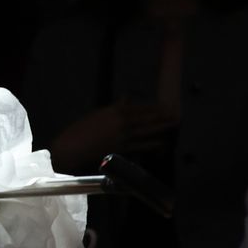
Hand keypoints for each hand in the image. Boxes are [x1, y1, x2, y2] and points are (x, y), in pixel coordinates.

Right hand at [50, 100, 178, 171]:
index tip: (163, 106)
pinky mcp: (121, 148)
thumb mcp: (96, 114)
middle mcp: (121, 122)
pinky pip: (140, 145)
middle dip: (161, 117)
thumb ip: (114, 108)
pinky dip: (151, 144)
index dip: (152, 107)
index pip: (138, 108)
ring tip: (172, 125)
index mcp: (114, 111)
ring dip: (160, 128)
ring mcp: (122, 136)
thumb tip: (126, 99)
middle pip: (145, 118)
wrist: (72, 147)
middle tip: (175, 115)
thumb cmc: (80, 129)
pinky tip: (161, 143)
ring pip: (146, 131)